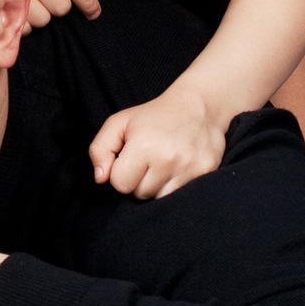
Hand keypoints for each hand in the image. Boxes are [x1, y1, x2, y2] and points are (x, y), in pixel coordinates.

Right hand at [4, 0, 98, 31]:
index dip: (90, 3)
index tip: (93, 12)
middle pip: (61, 8)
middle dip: (58, 5)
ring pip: (43, 20)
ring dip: (40, 14)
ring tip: (28, 0)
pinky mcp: (0, 6)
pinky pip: (23, 26)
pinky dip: (23, 22)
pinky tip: (17, 8)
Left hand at [89, 84, 225, 197]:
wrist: (198, 106)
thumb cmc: (153, 116)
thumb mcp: (119, 123)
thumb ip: (100, 149)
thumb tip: (100, 179)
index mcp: (144, 146)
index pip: (120, 184)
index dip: (120, 172)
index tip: (129, 159)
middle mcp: (168, 160)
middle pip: (140, 194)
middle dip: (139, 180)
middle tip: (148, 160)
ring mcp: (189, 169)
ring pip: (159, 199)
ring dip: (156, 187)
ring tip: (162, 164)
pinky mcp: (204, 174)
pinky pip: (180, 197)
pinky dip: (174, 187)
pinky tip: (176, 169)